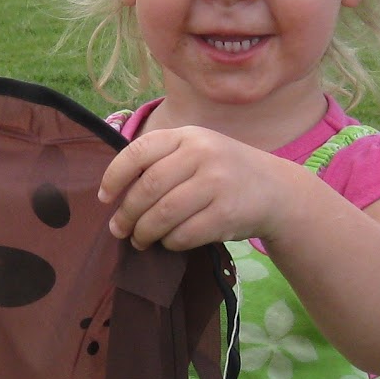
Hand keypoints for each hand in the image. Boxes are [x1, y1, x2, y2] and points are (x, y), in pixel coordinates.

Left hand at [98, 125, 275, 251]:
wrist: (275, 190)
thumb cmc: (223, 172)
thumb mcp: (197, 151)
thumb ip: (162, 162)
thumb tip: (116, 195)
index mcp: (187, 136)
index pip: (138, 152)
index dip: (114, 177)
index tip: (104, 198)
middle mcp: (202, 154)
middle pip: (147, 188)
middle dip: (126, 214)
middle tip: (119, 229)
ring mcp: (216, 183)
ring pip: (162, 214)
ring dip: (144, 233)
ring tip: (140, 240)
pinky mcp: (226, 214)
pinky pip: (183, 234)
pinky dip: (169, 242)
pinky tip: (168, 242)